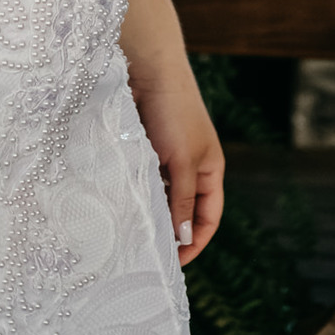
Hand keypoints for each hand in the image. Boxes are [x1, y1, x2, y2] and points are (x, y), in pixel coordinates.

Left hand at [131, 62, 224, 265]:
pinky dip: (137, 197)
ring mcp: (168, 159)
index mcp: (211, 169)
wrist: (149, 71)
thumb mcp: (183, 161)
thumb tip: (183, 239)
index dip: (195, 242)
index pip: (208, 217)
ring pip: (161, 199)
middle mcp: (191, 167)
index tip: (174, 263)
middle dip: (170, 233)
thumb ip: (183, 201)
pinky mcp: (146, 151)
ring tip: (133, 233)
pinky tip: (124, 207)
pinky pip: (144, 184)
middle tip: (148, 254)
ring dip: (151, 215)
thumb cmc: (174, 113)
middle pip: (184, 212)